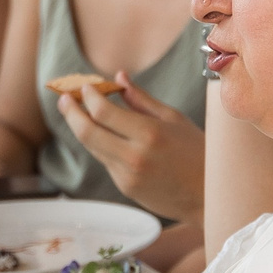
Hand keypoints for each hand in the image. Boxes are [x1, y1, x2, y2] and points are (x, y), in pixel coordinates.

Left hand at [55, 71, 204, 221]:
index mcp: (150, 133)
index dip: (88, 96)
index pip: (103, 111)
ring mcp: (127, 175)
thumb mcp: (174, 119)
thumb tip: (119, 77)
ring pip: (92, 147)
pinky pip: (105, 160)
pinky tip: (102, 134)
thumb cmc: (197, 152)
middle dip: (71, 112)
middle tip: (64, 98)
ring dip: (81, 127)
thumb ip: (142, 99)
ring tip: (76, 111)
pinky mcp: (124, 187)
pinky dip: (100, 145)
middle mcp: (134, 156)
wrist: (208, 195)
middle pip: (87, 131)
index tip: (85, 86)